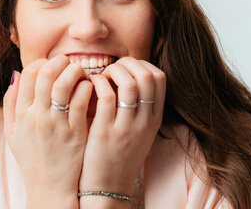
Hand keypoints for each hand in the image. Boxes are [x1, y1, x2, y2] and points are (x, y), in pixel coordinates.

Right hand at [3, 55, 92, 207]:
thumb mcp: (12, 132)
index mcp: (22, 114)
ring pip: (65, 84)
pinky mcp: (76, 133)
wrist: (49, 188)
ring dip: (74, 71)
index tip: (51, 64)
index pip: (29, 74)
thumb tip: (17, 74)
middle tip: (68, 62)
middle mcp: (37, 117)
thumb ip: (10, 103)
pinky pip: (82, 101)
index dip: (42, 62)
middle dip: (59, 61)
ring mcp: (57, 125)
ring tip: (80, 71)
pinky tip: (89, 87)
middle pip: (47, 74)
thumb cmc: (32, 158)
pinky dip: (86, 88)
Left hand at [78, 57, 165, 203]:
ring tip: (102, 76)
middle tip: (112, 69)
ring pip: (129, 83)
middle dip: (128, 64)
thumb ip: (140, 107)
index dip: (142, 65)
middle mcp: (144, 122)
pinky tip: (91, 84)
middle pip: (147, 76)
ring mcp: (126, 127)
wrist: (107, 187)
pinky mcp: (105, 132)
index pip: (160, 78)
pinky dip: (98, 82)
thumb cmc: (119, 154)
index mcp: (154, 120)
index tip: (126, 69)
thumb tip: (131, 75)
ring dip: (113, 71)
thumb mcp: (140, 132)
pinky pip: (106, 96)